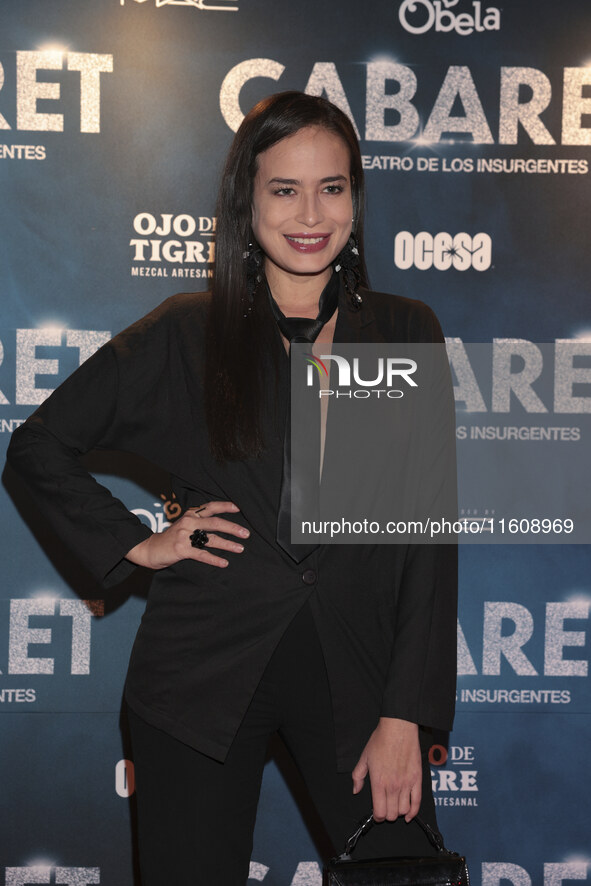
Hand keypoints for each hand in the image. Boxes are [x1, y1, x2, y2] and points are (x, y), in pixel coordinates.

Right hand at [126, 500, 248, 569]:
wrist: (150, 548)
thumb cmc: (171, 538)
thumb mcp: (184, 525)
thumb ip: (199, 522)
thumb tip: (222, 526)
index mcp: (190, 514)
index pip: (210, 507)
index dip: (225, 506)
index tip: (239, 508)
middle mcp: (188, 522)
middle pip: (215, 523)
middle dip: (232, 528)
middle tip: (246, 533)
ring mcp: (184, 535)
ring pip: (211, 539)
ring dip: (228, 544)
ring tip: (240, 548)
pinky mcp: (181, 549)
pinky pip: (202, 554)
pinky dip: (214, 559)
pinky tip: (224, 563)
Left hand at [351, 717, 421, 822]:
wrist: (398, 728)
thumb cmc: (380, 741)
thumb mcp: (364, 758)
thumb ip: (358, 776)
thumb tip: (355, 790)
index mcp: (378, 782)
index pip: (379, 812)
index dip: (377, 817)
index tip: (376, 814)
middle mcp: (393, 786)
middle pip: (391, 815)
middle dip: (387, 815)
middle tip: (385, 808)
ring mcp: (406, 784)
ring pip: (404, 811)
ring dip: (398, 812)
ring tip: (394, 806)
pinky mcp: (417, 780)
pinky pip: (417, 803)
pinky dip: (413, 813)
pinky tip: (408, 815)